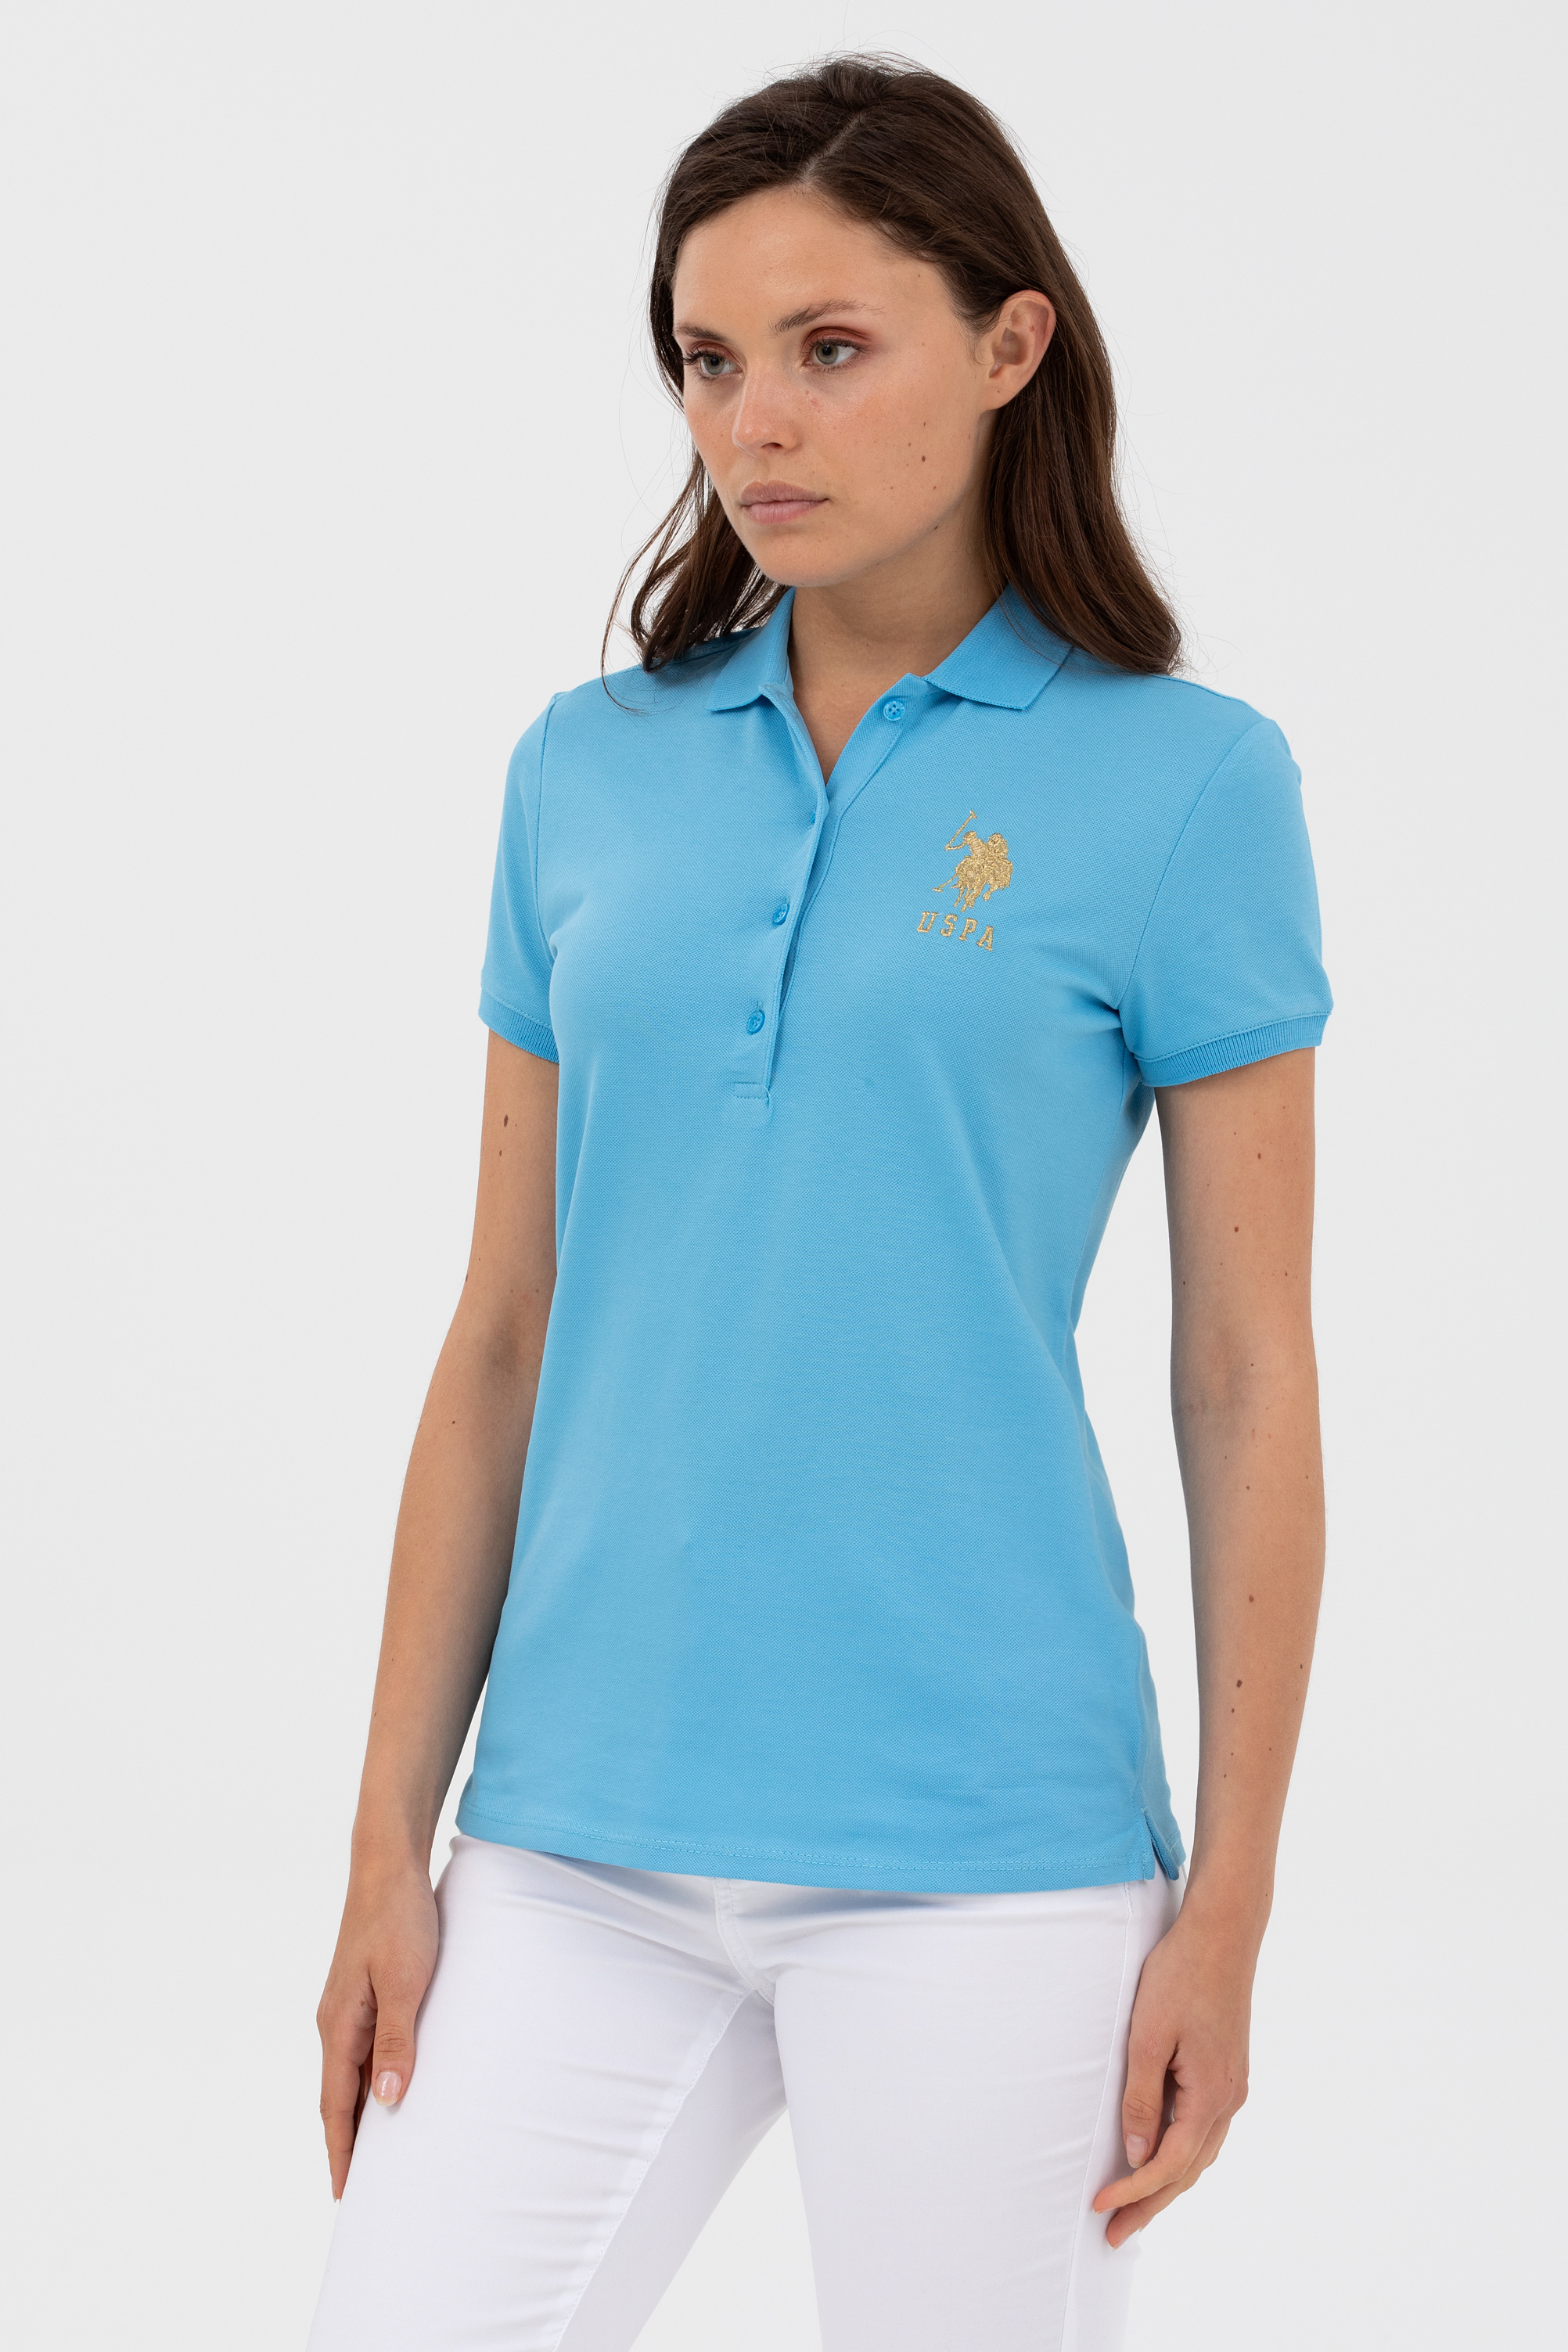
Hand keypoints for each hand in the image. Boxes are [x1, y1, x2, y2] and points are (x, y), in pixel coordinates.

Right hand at [316, 1854, 439, 2200]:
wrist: (389, 1865)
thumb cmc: (399, 1919)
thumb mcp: (405, 1982)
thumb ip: (397, 2040)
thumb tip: (386, 2101)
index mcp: (339, 2025)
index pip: (335, 2105)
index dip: (341, 2151)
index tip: (345, 2194)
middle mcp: (336, 2021)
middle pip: (339, 2096)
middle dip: (348, 2142)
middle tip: (364, 2188)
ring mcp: (349, 2005)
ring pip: (352, 2073)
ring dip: (362, 2111)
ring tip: (381, 2151)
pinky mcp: (366, 1990)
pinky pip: (365, 2048)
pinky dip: (373, 2077)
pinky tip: (393, 2084)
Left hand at [1091, 1901, 1254, 2247]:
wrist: (1222, 1934)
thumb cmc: (1180, 1976)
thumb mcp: (1149, 2036)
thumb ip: (1141, 2099)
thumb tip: (1135, 2154)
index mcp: (1211, 2096)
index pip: (1169, 2165)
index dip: (1133, 2193)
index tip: (1099, 2209)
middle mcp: (1229, 2100)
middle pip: (1188, 2171)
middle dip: (1150, 2205)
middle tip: (1114, 2236)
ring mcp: (1232, 2086)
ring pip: (1199, 2154)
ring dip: (1166, 2184)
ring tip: (1133, 2207)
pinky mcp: (1226, 2071)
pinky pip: (1203, 2130)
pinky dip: (1180, 2154)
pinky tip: (1159, 2157)